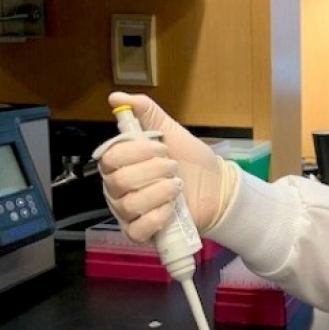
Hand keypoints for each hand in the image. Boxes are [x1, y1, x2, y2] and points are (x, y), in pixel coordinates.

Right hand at [96, 92, 234, 239]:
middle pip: (117, 181)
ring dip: (158, 192)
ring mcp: (128, 213)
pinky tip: (171, 208)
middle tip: (173, 167)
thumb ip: (146, 112)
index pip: (110, 158)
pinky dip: (156, 217)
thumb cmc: (191, 162)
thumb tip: (117, 96)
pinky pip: (137, 229)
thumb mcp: (171, 131)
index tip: (161, 148)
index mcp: (121, 164)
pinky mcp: (141, 233)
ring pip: (128, 205)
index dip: (136, 152)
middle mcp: (119, 189)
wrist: (218, 188)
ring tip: (177, 186)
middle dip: (152, 171)